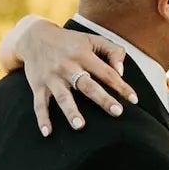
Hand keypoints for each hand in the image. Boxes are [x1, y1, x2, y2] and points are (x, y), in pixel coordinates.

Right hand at [11, 18, 136, 134]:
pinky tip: (48, 132)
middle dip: (102, 99)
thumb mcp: (91, 39)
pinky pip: (39, 104)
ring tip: (80, 126)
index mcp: (83, 55)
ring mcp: (52, 77)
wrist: (34, 37)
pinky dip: (42, 118)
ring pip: (63, 96)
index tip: (134, 99)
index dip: (121, 86)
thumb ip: (112, 50)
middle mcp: (67, 66)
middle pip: (87, 85)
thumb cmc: (69, 41)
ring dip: (71, 111)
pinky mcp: (38, 86)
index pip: (107, 72)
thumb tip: (121, 71)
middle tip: (117, 112)